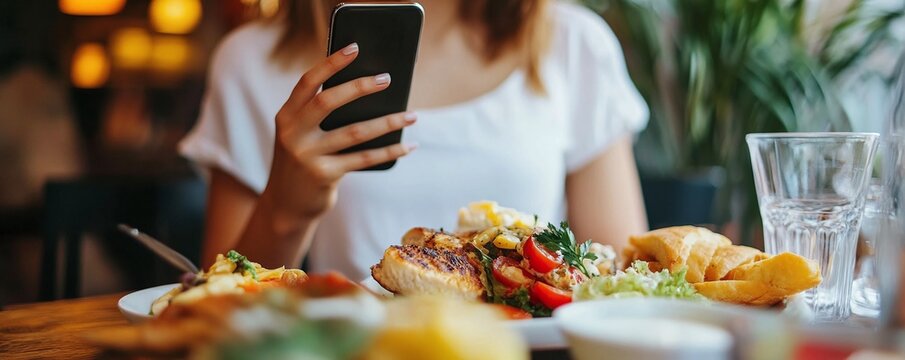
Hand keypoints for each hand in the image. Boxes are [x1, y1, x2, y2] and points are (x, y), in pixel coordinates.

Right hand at [264, 43, 416, 218]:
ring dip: (388, 121)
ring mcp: (306, 156)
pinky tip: (408, 146)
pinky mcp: (324, 176)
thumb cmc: (302, 161)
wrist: (285, 205)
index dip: (331, 63)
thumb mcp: (302, 135)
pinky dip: (390, 151)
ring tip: (412, 115)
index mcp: (286, 116)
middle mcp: (292, 133)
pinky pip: (364, 159)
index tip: (354, 48)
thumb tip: (369, 92)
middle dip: (361, 87)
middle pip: (328, 101)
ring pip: (354, 132)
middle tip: (388, 79)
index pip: (307, 82)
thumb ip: (321, 116)